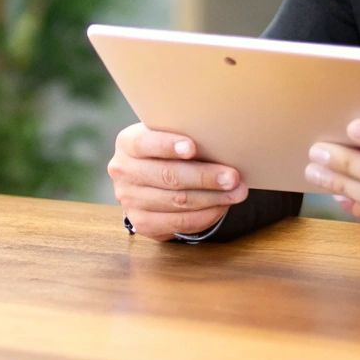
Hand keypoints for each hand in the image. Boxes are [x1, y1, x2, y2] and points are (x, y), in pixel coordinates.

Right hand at [107, 122, 247, 240]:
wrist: (149, 178)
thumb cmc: (168, 150)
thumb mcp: (167, 135)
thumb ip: (185, 137)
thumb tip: (223, 143)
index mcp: (127, 143)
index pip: (145, 143)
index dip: (168, 146)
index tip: (192, 148)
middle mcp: (123, 172)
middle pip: (167, 176)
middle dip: (204, 177)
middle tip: (233, 177)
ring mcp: (129, 200)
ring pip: (177, 201)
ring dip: (212, 198)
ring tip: (237, 192)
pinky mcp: (142, 224)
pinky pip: (179, 223)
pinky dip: (205, 215)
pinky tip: (222, 206)